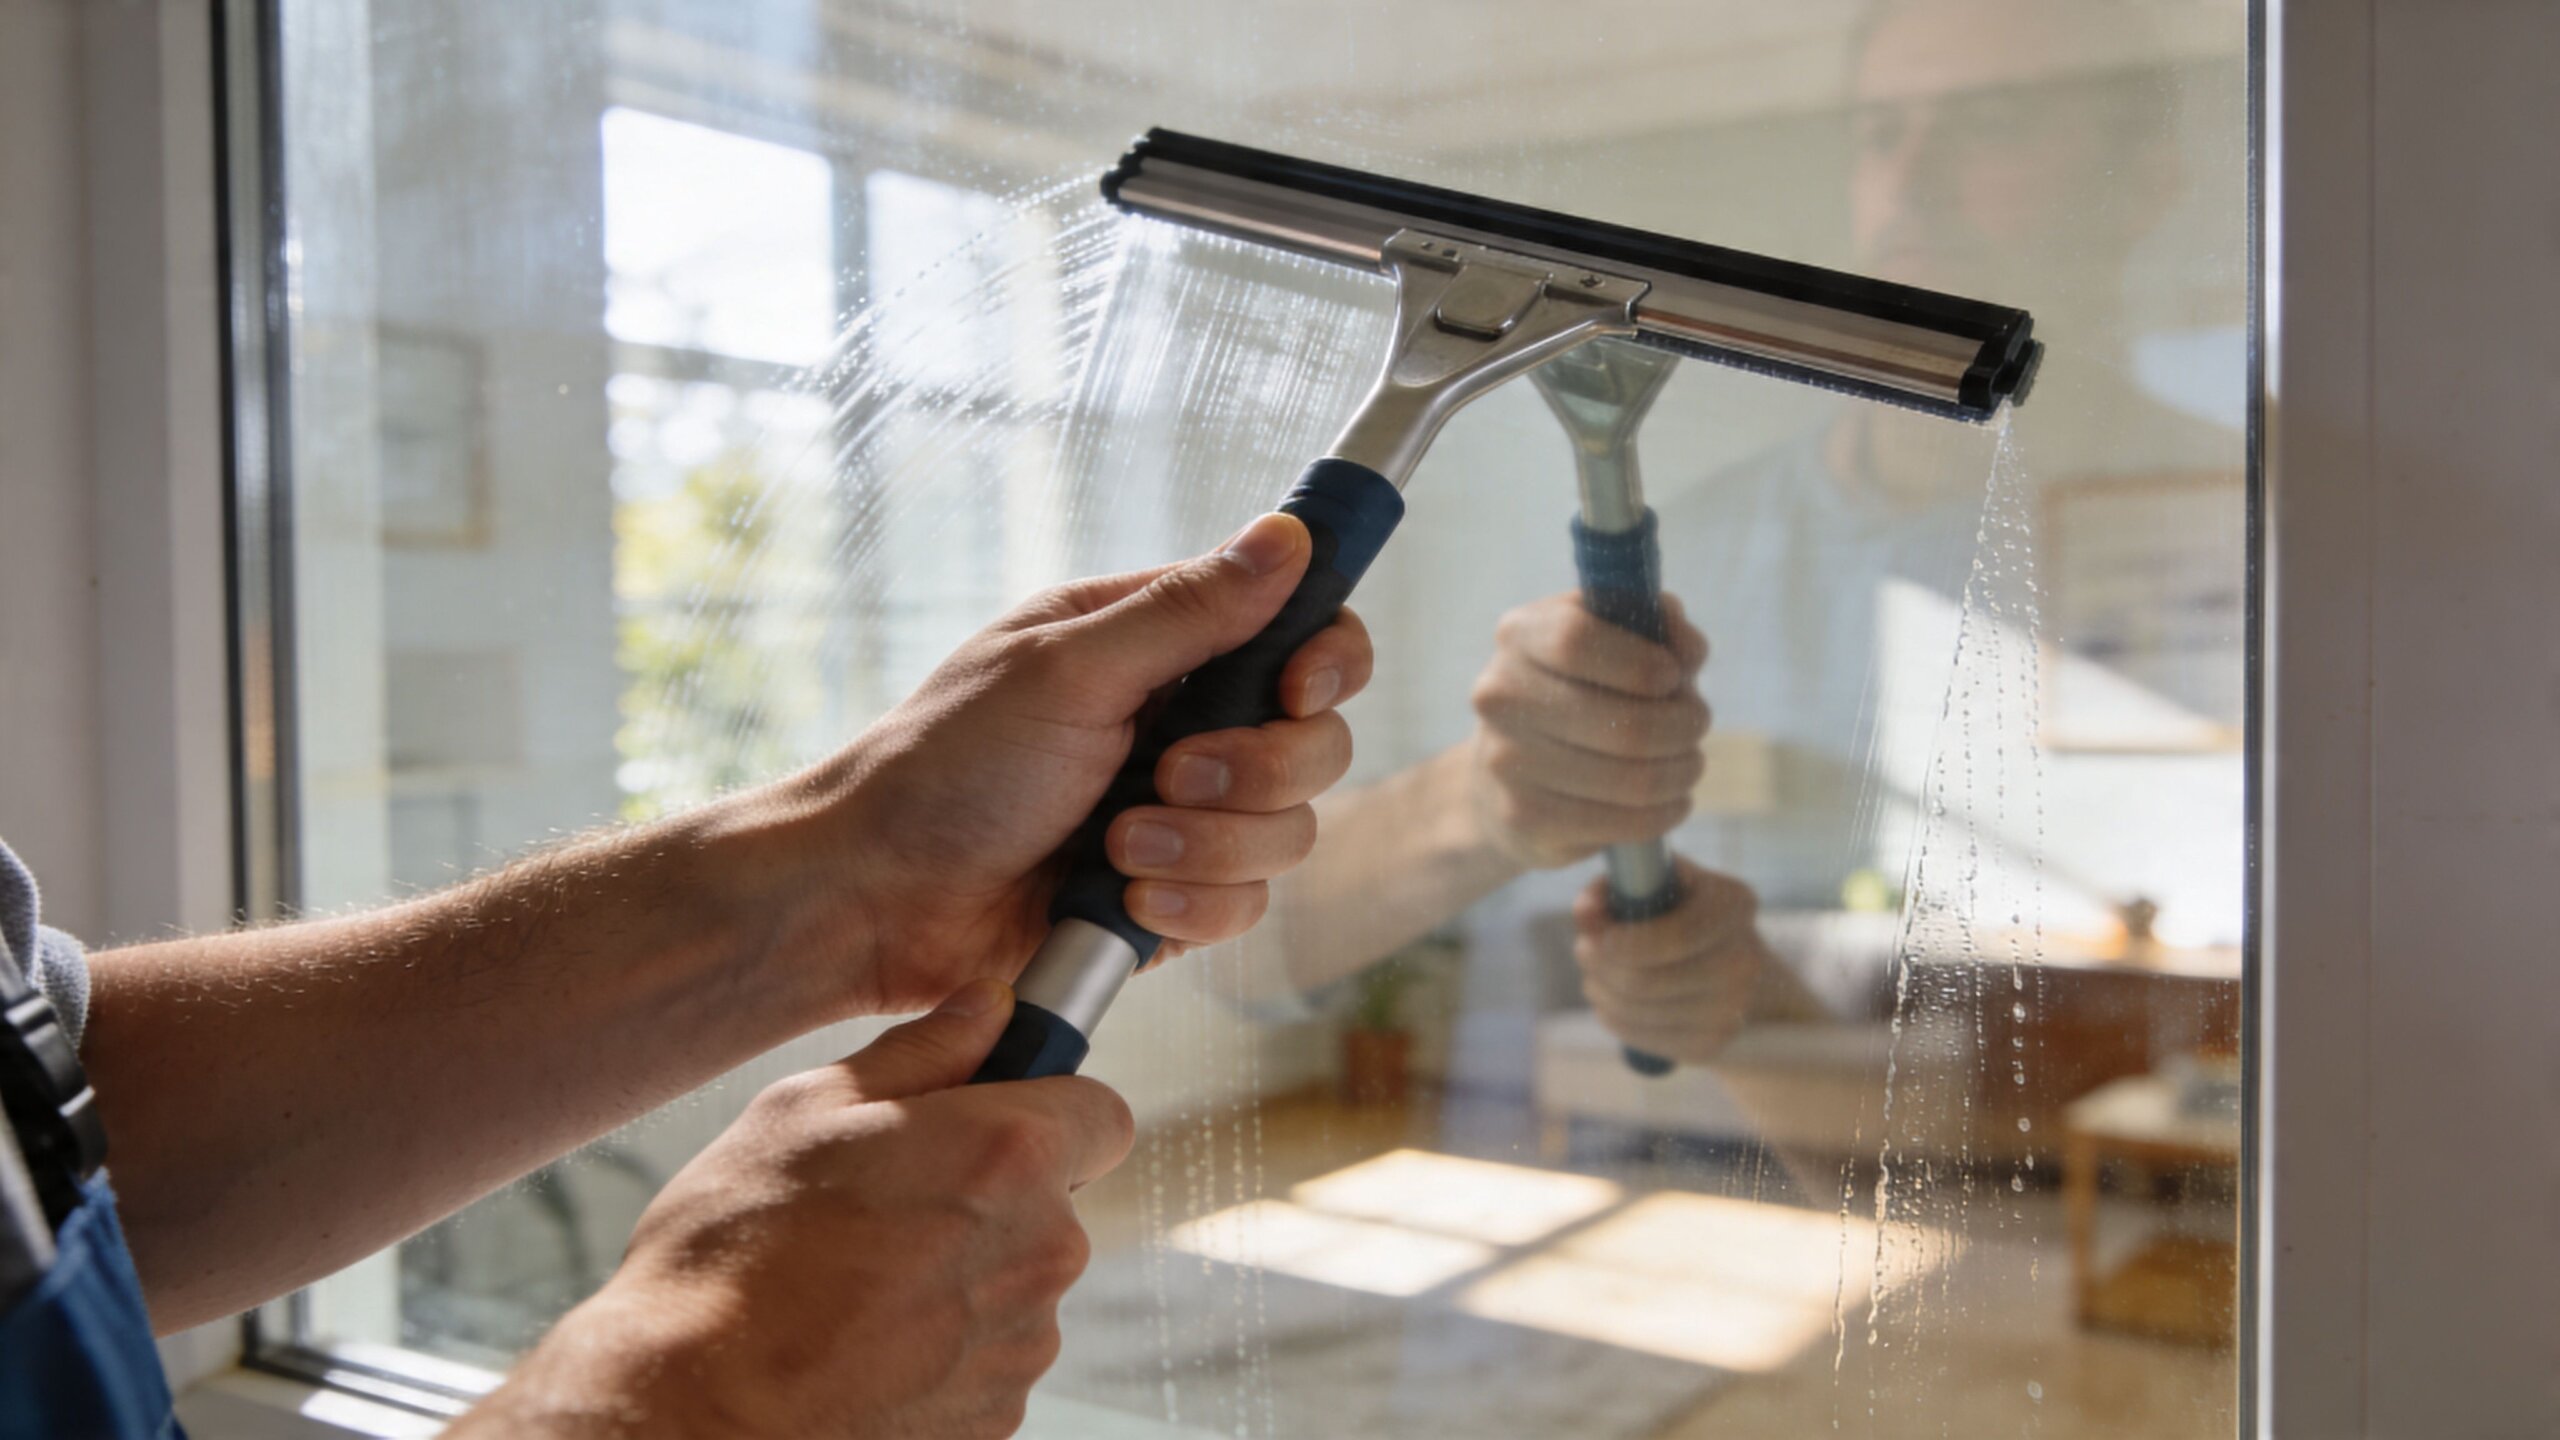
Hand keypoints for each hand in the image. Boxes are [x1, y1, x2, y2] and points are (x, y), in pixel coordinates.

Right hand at [452, 980, 1133, 1439]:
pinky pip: (987, 1356)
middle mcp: (1042, 1251)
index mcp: (1010, 1154)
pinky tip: (861, 1341)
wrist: (693, 1408)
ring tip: (858, 1280)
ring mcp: (1023, 1345)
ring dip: (963, 1274)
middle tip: (887, 1201)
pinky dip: (940, 1347)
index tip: (990, 1119)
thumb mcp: (807, 1110)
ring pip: (1017, 1282)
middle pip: (1053, 1203)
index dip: (1050, 1109)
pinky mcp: (997, 1418)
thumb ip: (923, 1051)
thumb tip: (987, 1007)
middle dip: (991, 1194)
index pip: (1103, 1114)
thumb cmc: (735, 1254)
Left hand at [781, 513, 1373, 1016]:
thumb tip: (1287, 535)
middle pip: (1317, 742)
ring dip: (1208, 846)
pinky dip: (1190, 907)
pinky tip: (1123, 899)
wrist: (878, 897)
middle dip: (1255, 771)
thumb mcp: (1068, 669)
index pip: (1300, 631)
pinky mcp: (1173, 894)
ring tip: (1115, 846)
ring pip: (1290, 833)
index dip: (1325, 661)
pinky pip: (1246, 907)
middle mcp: (1185, 725)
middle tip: (1167, 775)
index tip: (1294, 689)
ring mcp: (1186, 816)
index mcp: (1160, 646)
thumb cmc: (946, 764)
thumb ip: (1188, 611)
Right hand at [1466, 592, 1710, 868]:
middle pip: (1625, 724)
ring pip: (1634, 779)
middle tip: (1697, 724)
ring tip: (1688, 763)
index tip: (1672, 676)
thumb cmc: (1582, 691)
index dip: (1640, 663)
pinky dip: (1665, 813)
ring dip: (1682, 772)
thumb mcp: (1619, 641)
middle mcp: (1500, 696)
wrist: (1507, 774)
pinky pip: (1624, 822)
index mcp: (1520, 635)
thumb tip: (1687, 650)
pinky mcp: (1524, 818)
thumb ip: (1660, 626)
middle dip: (1684, 726)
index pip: (1576, 641)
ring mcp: (1506, 762)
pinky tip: (1669, 801)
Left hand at [1574, 858, 1767, 1063]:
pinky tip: (1611, 1000)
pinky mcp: (1711, 1043)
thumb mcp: (1653, 881)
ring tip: (1594, 974)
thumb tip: (1585, 912)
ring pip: (1637, 1010)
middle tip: (1583, 950)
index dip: (1627, 944)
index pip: (1678, 937)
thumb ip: (1615, 887)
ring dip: (1600, 991)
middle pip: (1647, 981)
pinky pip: (1642, 1038)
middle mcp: (1744, 961)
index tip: (1594, 938)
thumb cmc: (1678, 908)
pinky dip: (1613, 1019)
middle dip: (1600, 966)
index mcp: (1733, 906)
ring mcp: (1732, 1009)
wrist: (1726, 959)